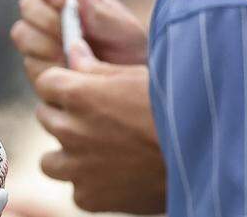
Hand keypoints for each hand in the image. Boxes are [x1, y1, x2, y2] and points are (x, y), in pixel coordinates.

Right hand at [11, 0, 148, 84]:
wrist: (130, 80)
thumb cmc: (127, 46)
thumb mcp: (120, 28)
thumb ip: (96, 10)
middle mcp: (48, 13)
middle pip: (28, 5)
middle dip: (47, 18)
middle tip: (72, 32)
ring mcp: (39, 40)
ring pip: (23, 33)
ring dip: (46, 43)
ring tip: (73, 52)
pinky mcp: (37, 66)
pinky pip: (30, 63)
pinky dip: (48, 65)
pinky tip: (69, 69)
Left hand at [33, 42, 165, 213]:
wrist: (200, 152)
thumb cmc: (172, 107)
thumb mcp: (135, 75)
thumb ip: (97, 66)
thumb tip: (73, 50)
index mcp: (77, 94)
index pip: (46, 82)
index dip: (62, 83)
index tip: (78, 88)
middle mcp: (70, 129)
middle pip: (46, 117)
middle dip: (65, 115)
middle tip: (96, 120)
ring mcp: (77, 166)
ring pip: (50, 161)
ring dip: (67, 155)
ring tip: (96, 153)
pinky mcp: (89, 197)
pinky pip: (77, 189)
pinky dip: (90, 185)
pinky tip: (115, 176)